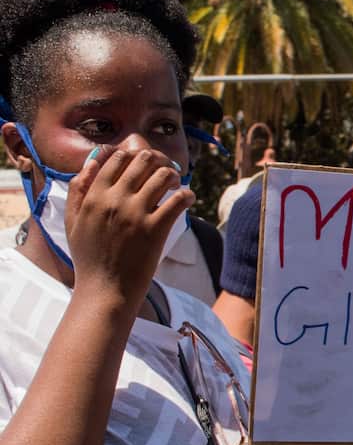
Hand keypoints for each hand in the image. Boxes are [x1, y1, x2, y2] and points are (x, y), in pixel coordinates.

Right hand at [64, 145, 190, 306]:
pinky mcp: (156, 229)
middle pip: (142, 160)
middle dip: (157, 161)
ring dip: (174, 175)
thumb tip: (92, 162)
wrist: (105, 289)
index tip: (144, 165)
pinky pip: (179, 199)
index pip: (117, 158)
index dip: (134, 156)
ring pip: (163, 175)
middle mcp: (114, 199)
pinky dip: (187, 195)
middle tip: (165, 171)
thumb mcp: (73, 221)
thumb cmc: (90, 257)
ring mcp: (136, 213)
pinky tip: (187, 199)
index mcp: (93, 196)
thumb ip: (78, 190)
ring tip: (176, 185)